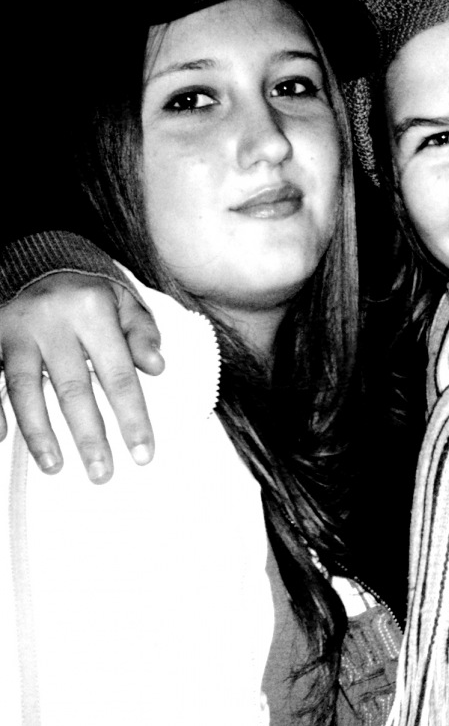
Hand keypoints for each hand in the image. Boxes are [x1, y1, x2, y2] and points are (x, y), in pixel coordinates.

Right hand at [0, 272, 163, 482]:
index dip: (132, 418)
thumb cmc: (88, 285)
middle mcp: (53, 321)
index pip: (118, 375)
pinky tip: (1, 435)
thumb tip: (156, 367)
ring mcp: (18, 330)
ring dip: (40, 433)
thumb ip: (141, 333)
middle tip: (102, 474)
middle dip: (89, 437)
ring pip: (26, 389)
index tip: (143, 453)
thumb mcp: (124, 299)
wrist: (36, 251)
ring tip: (54, 466)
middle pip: (73, 390)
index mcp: (92, 310)